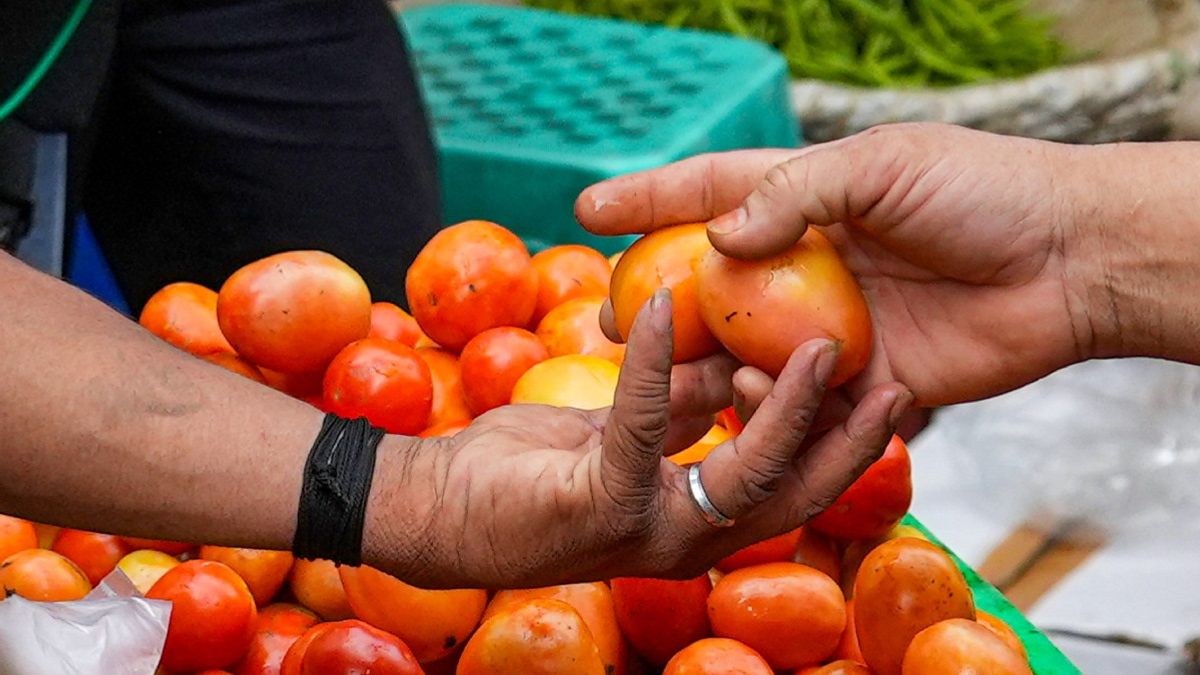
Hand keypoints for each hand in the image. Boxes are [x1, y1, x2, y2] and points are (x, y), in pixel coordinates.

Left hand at [363, 291, 910, 588]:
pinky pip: (642, 424)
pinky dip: (655, 362)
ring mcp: (645, 530)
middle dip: (850, 444)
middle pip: (794, 495)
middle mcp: (684, 538)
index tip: (884, 392)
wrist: (436, 510)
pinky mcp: (598, 505)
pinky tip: (661, 308)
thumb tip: (730, 365)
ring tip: (820, 345)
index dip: (844, 447)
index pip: (791, 487)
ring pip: (744, 472)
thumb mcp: (620, 431)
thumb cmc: (524, 472)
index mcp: (694, 518)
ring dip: (784, 407)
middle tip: (899, 383)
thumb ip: (679, 409)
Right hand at [577, 123, 1102, 410]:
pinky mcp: (866, 378)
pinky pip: (802, 399)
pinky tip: (763, 397)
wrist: (1069, 262)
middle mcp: (810, 266)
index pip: (710, 193)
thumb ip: (794, 195)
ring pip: (748, 352)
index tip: (587, 208)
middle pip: (714, 286)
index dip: (646, 199)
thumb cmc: (980, 192)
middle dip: (660, 306)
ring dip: (709, 366)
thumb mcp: (881, 166)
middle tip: (613, 327)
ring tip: (680, 377)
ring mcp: (833, 325)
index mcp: (809, 201)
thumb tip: (716, 238)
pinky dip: (774, 403)